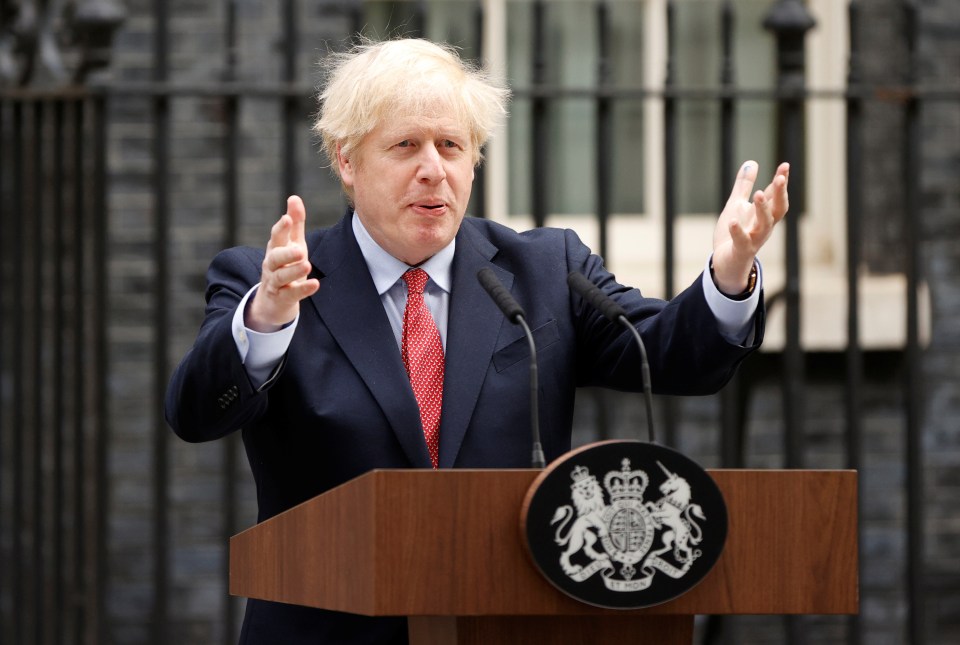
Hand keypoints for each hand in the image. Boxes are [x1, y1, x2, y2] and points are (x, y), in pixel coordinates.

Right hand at [245, 195, 320, 331]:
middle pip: (275, 258)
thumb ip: (295, 223)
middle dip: (286, 253)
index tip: (288, 218)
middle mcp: (272, 265)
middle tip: (299, 249)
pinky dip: (302, 289)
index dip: (281, 228)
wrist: (273, 301)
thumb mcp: (292, 244)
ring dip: (293, 271)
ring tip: (307, 265)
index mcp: (276, 248)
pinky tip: (315, 284)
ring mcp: (276, 282)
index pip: (276, 237)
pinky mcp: (282, 298)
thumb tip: (294, 197)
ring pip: (281, 277)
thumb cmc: (285, 265)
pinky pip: (291, 294)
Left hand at [711, 161, 789, 294]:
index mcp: (764, 214)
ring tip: (759, 194)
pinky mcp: (741, 250)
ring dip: (764, 210)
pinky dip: (738, 231)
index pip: (776, 195)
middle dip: (781, 194)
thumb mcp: (737, 205)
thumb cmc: (734, 232)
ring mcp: (754, 239)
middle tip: (780, 178)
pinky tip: (733, 221)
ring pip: (765, 225)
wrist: (726, 262)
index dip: (781, 181)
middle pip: (778, 209)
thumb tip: (752, 162)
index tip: (785, 165)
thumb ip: (744, 185)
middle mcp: (764, 226)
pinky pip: (742, 241)